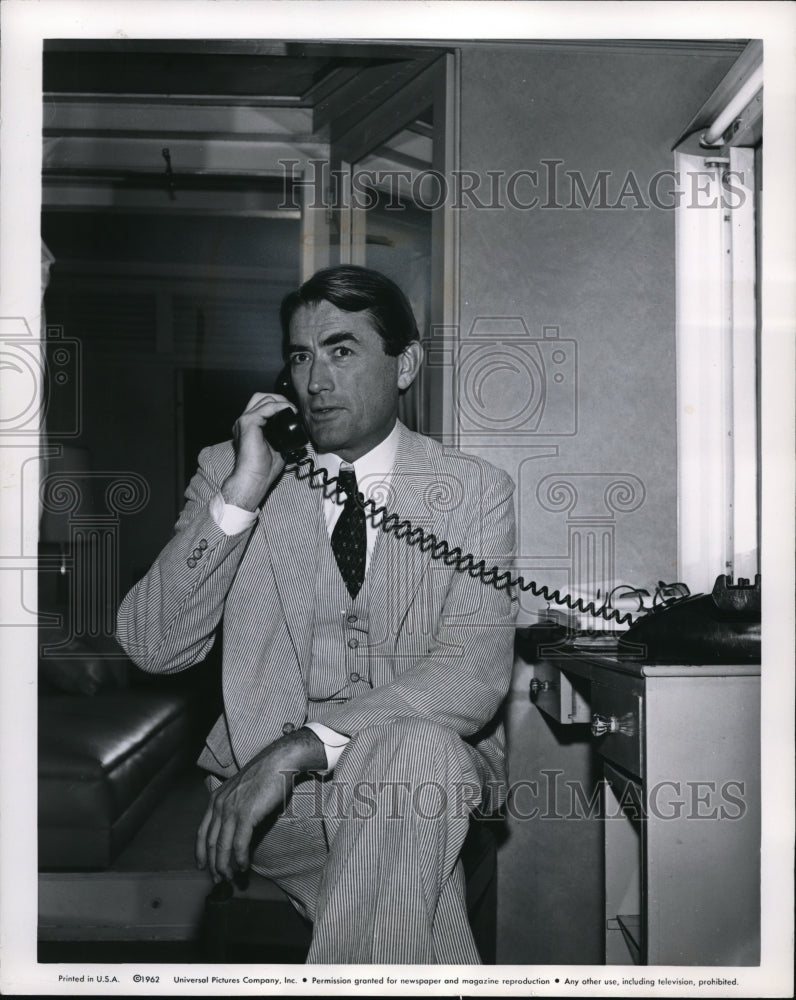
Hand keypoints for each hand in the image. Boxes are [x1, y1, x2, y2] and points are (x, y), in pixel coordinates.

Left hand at [195, 728, 325, 881]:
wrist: (279, 762)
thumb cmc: (265, 775)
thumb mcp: (242, 791)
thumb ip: (234, 808)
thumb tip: (236, 830)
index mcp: (216, 799)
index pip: (202, 832)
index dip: (201, 852)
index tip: (202, 866)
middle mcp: (220, 805)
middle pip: (211, 843)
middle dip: (213, 865)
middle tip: (219, 880)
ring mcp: (232, 810)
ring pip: (222, 847)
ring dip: (225, 867)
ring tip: (230, 878)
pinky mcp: (246, 815)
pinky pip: (239, 844)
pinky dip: (240, 859)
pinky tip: (243, 866)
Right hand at [222, 392, 295, 510]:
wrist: (254, 478)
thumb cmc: (263, 469)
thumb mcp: (276, 448)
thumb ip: (282, 437)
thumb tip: (295, 433)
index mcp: (249, 427)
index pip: (262, 405)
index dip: (278, 404)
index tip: (292, 411)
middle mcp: (244, 421)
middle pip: (261, 397)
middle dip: (278, 398)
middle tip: (292, 407)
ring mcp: (244, 420)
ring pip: (263, 398)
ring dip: (280, 401)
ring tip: (292, 409)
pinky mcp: (248, 423)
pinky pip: (266, 407)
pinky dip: (280, 406)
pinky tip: (289, 410)